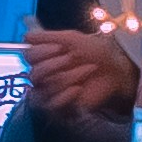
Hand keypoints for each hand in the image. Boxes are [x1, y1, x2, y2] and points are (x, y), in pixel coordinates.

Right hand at [26, 26, 141, 119]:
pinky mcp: (62, 105)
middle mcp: (45, 75)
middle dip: (55, 65)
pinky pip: (53, 104)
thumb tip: (26, 36)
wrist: (115, 71)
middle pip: (35, 74)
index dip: (42, 52)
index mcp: (45, 57)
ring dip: (69, 76)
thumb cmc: (95, 52)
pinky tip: (78, 89)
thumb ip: (48, 37)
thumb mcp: (72, 38)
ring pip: (46, 88)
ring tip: (86, 70)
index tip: (60, 47)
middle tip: (72, 58)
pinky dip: (66, 95)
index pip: (29, 56)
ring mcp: (53, 91)